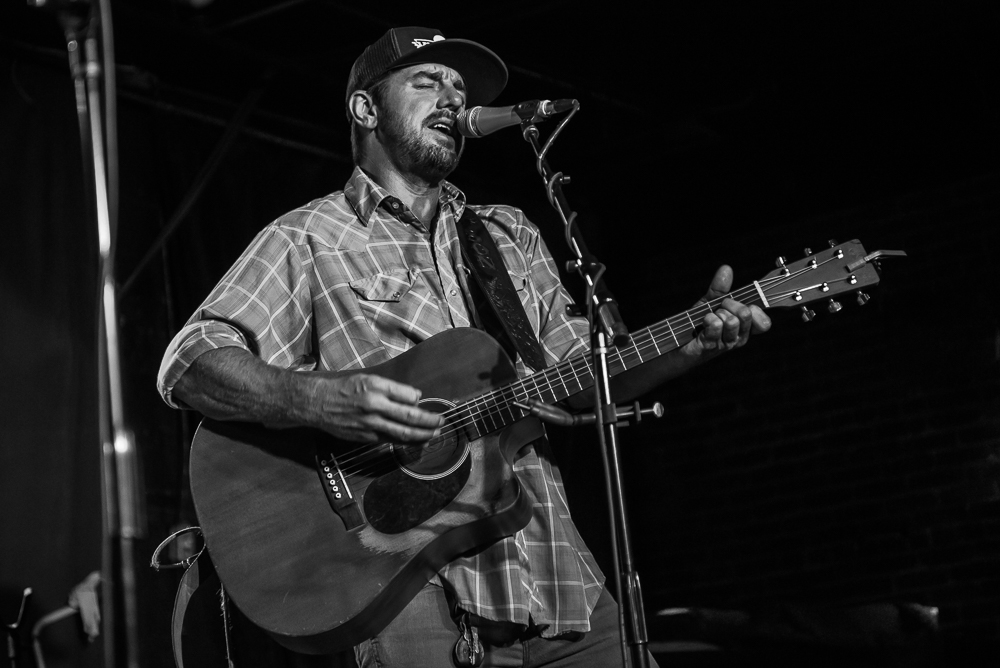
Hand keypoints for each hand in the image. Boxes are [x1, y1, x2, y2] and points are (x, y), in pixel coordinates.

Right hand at [307, 373, 443, 443]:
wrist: (317, 403)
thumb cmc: (342, 388)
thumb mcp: (365, 378)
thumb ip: (389, 388)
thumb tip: (414, 397)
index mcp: (376, 386)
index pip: (408, 395)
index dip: (419, 399)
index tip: (424, 402)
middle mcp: (374, 404)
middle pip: (410, 416)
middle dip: (430, 421)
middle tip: (442, 422)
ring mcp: (370, 423)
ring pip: (403, 433)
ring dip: (423, 435)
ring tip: (435, 434)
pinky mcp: (365, 436)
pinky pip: (390, 440)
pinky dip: (406, 442)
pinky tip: (416, 442)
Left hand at [683, 264, 770, 359]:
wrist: (677, 341)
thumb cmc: (697, 324)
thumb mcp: (709, 303)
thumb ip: (720, 288)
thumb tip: (726, 269)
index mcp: (743, 328)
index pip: (764, 323)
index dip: (756, 309)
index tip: (742, 301)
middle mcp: (738, 338)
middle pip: (746, 315)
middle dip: (730, 304)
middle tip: (719, 307)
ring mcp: (725, 345)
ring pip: (732, 321)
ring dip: (717, 313)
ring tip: (709, 317)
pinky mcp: (710, 346)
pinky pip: (716, 326)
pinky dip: (708, 319)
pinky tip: (703, 322)